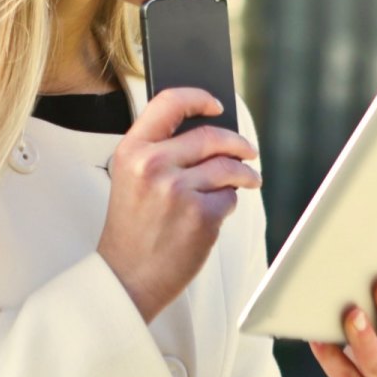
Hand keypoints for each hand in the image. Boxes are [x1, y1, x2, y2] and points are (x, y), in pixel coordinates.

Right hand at [97, 87, 260, 322]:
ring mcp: (177, 190)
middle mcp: (153, 165)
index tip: (216, 104)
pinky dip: (228, 204)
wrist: (127, 278)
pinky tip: (215, 214)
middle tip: (249, 151)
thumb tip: (211, 132)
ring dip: (244, 174)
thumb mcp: (131, 178)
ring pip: (227, 167)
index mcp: (132, 150)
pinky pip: (229, 198)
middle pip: (211, 136)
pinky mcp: (200, 215)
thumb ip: (160, 151)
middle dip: (238, 143)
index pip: (169, 103)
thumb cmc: (133, 228)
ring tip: (249, 180)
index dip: (197, 98)